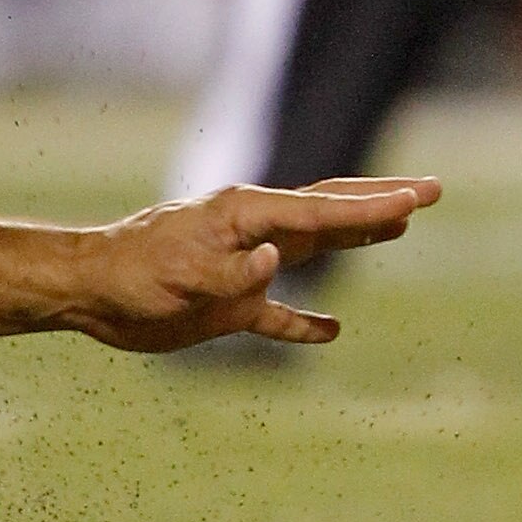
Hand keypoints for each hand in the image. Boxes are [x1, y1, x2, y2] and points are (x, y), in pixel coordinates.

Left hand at [58, 177, 440, 350]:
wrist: (91, 291)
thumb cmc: (134, 271)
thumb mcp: (184, 272)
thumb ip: (234, 271)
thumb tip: (277, 261)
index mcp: (250, 214)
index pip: (324, 210)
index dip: (373, 208)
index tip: (417, 200)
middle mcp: (257, 233)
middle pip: (332, 213)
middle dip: (381, 202)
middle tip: (430, 191)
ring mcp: (246, 266)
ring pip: (314, 250)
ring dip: (356, 240)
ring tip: (399, 228)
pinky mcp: (229, 304)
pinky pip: (277, 313)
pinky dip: (304, 322)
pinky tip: (331, 331)